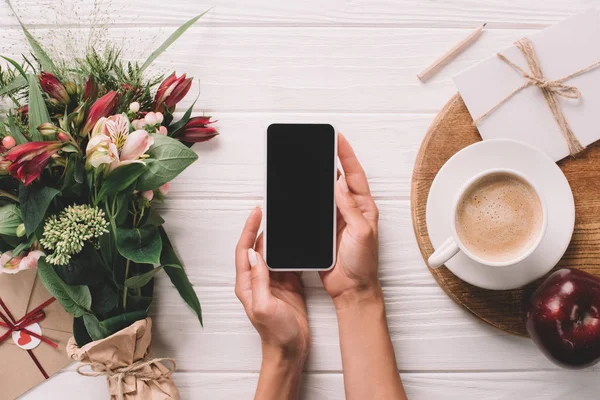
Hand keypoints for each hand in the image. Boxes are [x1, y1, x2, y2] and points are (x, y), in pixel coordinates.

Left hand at [235, 207, 310, 361]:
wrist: (290, 351)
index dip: (249, 229)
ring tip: (284, 221)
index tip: (257, 212)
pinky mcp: (287, 285)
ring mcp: (272, 282)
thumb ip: (259, 280)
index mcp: (247, 284)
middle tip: (271, 210)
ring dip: (277, 238)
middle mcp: (257, 280)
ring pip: (273, 253)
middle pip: (257, 247)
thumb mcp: (265, 306)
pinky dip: (290, 251)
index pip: (245, 249)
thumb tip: (255, 254)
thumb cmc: (275, 334)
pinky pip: (287, 263)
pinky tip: (296, 242)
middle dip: (262, 227)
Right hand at [320, 134, 379, 303]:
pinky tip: (302, 192)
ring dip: (318, 178)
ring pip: (326, 193)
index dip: (346, 155)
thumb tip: (340, 184)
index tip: (338, 138)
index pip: (355, 175)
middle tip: (321, 143)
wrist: (351, 288)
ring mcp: (337, 219)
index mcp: (364, 208)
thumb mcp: (361, 233)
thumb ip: (350, 208)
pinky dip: (309, 199)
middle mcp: (351, 210)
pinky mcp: (325, 230)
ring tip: (310, 161)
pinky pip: (316, 210)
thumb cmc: (363, 264)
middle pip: (339, 179)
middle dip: (331, 160)